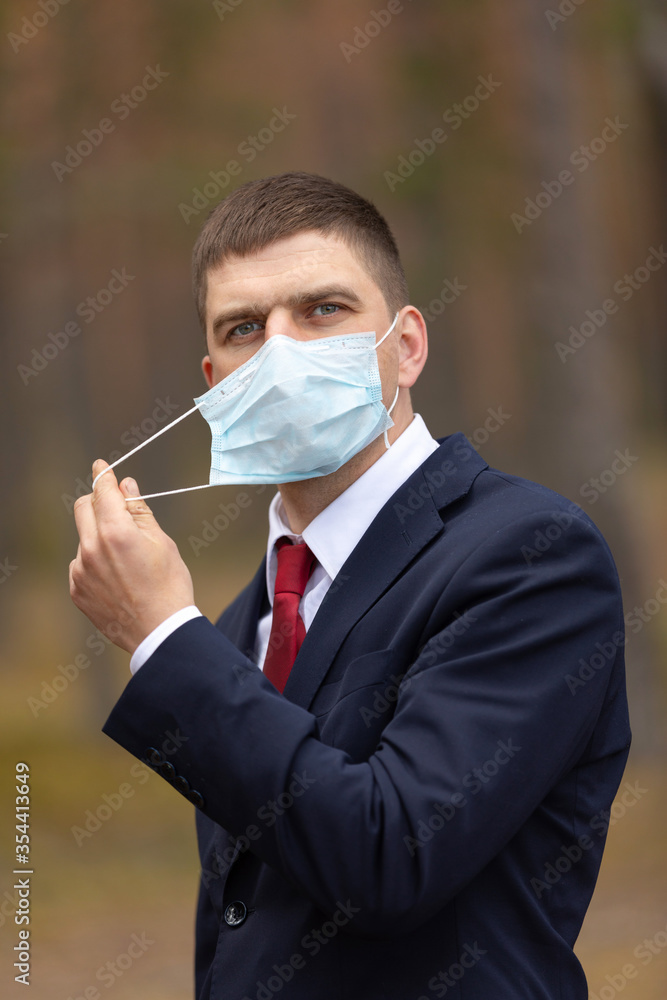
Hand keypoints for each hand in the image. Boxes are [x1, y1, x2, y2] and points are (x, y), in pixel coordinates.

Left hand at [69, 459, 194, 653]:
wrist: (159, 632)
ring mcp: (80, 570)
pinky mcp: (77, 589)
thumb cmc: (169, 586)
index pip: (103, 491)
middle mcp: (91, 548)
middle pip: (84, 508)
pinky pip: (80, 563)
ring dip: (99, 536)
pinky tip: (117, 577)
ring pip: (84, 537)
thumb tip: (127, 486)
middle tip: (116, 507)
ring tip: (127, 560)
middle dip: (98, 501)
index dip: (103, 475)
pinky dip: (94, 561)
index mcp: (115, 532)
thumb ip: (139, 511)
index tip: (101, 467)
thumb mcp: (161, 542)